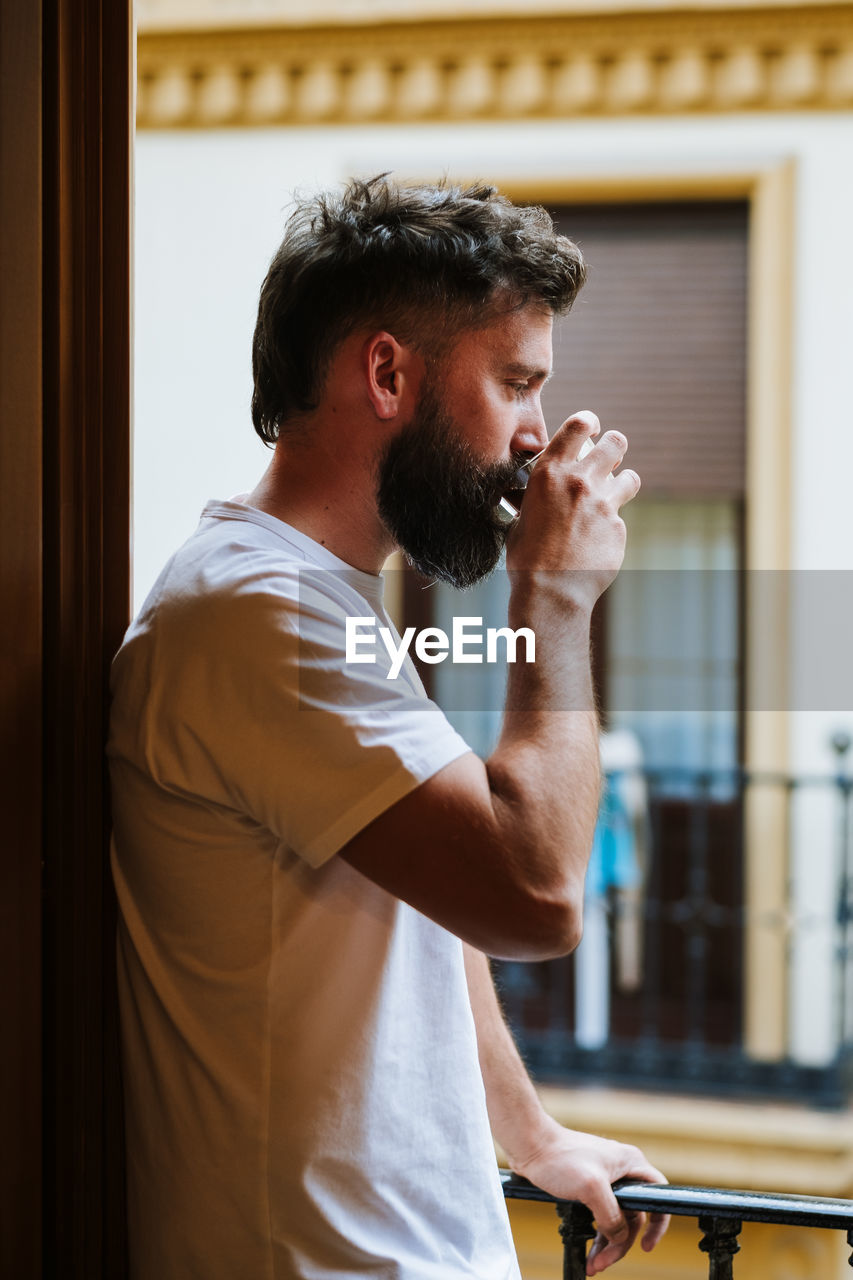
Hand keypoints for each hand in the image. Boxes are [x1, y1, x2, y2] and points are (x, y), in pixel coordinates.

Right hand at [505, 411, 639, 613]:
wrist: (550, 591)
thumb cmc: (526, 558)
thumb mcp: (520, 517)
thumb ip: (535, 498)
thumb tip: (528, 496)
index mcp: (550, 472)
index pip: (579, 425)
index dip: (589, 422)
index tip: (592, 428)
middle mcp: (580, 481)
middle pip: (616, 443)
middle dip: (615, 448)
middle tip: (609, 461)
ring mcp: (603, 503)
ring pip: (629, 477)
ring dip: (623, 483)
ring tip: (612, 496)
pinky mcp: (618, 527)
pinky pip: (619, 518)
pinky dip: (610, 525)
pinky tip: (596, 541)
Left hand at [509, 1118, 668, 1274]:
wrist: (530, 1145)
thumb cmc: (560, 1157)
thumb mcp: (591, 1188)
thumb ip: (611, 1216)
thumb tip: (619, 1236)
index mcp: (630, 1163)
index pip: (657, 1195)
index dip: (658, 1223)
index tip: (646, 1246)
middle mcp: (621, 1171)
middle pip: (633, 1216)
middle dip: (620, 1243)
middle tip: (603, 1263)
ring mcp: (605, 1179)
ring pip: (614, 1219)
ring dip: (606, 1245)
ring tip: (593, 1264)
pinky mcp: (588, 1187)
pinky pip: (598, 1216)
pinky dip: (595, 1235)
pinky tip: (587, 1251)